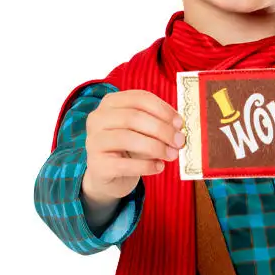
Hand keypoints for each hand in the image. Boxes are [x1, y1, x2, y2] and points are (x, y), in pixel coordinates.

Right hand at [82, 89, 184, 204]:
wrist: (106, 176)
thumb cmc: (128, 150)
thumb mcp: (141, 132)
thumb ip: (156, 126)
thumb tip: (179, 130)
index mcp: (110, 103)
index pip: (139, 98)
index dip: (162, 109)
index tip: (179, 123)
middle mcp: (98, 118)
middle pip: (133, 117)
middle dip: (161, 129)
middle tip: (179, 141)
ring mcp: (94, 141)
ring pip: (128, 139)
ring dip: (156, 147)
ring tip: (172, 155)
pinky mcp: (97, 165)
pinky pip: (125, 164)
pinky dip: (146, 166)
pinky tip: (159, 167)